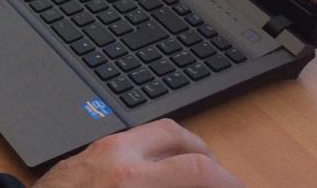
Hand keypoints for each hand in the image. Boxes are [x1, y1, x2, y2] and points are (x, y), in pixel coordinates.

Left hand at [32, 120, 242, 187]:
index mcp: (131, 181)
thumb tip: (194, 180)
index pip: (199, 171)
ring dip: (179, 151)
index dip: (231, 182)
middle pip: (177, 135)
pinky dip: (153, 153)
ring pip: (151, 134)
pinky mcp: (85, 154)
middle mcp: (115, 156)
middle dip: (207, 157)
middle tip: (222, 181)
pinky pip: (129, 142)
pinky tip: (158, 176)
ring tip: (194, 176)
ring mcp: (97, 150)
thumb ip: (170, 186)